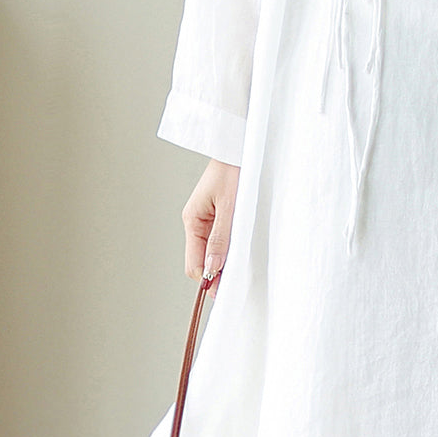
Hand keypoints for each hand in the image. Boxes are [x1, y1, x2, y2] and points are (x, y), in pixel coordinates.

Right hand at [182, 158, 240, 290]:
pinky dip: (231, 247)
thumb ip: (221, 238)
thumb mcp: (229, 206)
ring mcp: (208, 219)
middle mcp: (197, 222)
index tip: (225, 291)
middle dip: (217, 272)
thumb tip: (212, 269)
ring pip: (213, 251)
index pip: (194, 263)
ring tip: (244, 266)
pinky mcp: (220, 215)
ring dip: (225, 260)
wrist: (239, 145)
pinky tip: (244, 249)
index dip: (208, 279)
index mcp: (193, 220)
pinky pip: (222, 239)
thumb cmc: (233, 169)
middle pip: (202, 260)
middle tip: (239, 283)